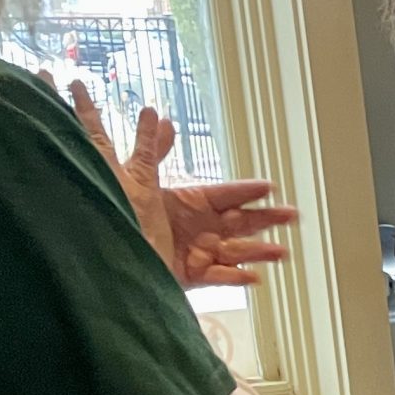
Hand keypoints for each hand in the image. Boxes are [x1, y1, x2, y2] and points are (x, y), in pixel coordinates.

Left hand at [56, 81, 293, 289]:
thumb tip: (160, 116)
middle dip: (268, 218)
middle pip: (242, 221)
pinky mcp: (192, 275)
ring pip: (237, 250)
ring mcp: (199, 251)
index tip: (268, 186)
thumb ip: (151, 149)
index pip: (226, 194)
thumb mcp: (134, 178)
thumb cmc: (120, 213)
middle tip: (292, 214)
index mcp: (191, 202)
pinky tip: (252, 276)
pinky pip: (218, 277)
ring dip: (260, 251)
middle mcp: (201, 226)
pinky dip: (235, 276)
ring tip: (282, 252)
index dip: (247, 190)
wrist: (102, 251)